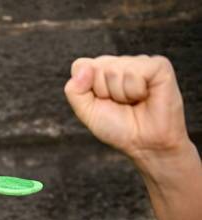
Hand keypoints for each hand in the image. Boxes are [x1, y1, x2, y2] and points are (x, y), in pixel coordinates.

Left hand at [64, 55, 189, 160]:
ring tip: (134, 102)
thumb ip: (74, 90)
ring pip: (115, 69)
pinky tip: (145, 96)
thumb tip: (84, 68)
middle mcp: (120, 63)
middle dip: (104, 92)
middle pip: (96, 66)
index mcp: (102, 71)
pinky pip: (136, 72)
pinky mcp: (159, 66)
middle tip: (121, 104)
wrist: (146, 144)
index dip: (87, 88)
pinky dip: (136, 90)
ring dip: (121, 94)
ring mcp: (140, 62)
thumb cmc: (118, 127)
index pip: (80, 66)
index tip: (102, 102)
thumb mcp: (86, 111)